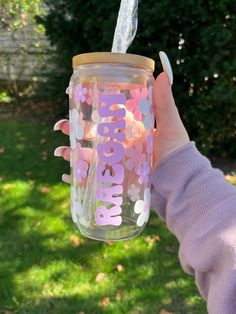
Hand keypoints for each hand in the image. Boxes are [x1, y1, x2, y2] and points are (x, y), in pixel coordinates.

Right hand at [53, 51, 189, 182]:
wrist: (179, 181)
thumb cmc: (176, 151)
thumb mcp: (170, 124)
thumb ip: (164, 102)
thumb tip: (162, 74)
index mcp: (132, 129)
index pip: (109, 117)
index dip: (93, 109)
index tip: (78, 100)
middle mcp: (122, 144)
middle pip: (95, 135)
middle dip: (77, 130)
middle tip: (60, 126)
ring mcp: (117, 162)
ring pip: (90, 155)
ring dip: (73, 153)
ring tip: (61, 152)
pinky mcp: (116, 179)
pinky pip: (94, 177)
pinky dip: (80, 177)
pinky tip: (67, 176)